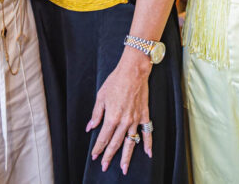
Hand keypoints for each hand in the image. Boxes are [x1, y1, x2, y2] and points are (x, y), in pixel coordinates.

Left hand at [87, 51, 152, 173]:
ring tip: (124, 168)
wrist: (133, 71)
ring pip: (130, 142)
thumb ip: (96, 114)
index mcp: (111, 117)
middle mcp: (124, 121)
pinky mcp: (144, 115)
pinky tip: (148, 153)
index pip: (103, 137)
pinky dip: (148, 143)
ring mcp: (135, 119)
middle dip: (109, 156)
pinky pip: (147, 132)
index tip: (94, 156)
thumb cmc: (115, 81)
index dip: (98, 148)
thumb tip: (91, 127)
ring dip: (127, 156)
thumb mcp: (101, 96)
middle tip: (104, 166)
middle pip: (115, 143)